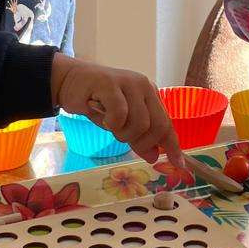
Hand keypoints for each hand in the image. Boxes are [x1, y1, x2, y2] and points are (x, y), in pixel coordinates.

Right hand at [51, 54, 185, 166]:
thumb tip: (154, 157)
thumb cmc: (97, 104)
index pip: (167, 124)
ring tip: (110, 126)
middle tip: (126, 142)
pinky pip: (120, 114)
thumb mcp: (121, 124)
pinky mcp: (111, 84)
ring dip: (124, 134)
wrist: (70, 82)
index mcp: (150, 95)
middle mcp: (144, 87)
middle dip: (143, 143)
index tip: (178, 164)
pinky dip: (111, 123)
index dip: (173, 146)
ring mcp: (129, 83)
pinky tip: (103, 118)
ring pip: (140, 123)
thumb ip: (139, 138)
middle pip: (158, 126)